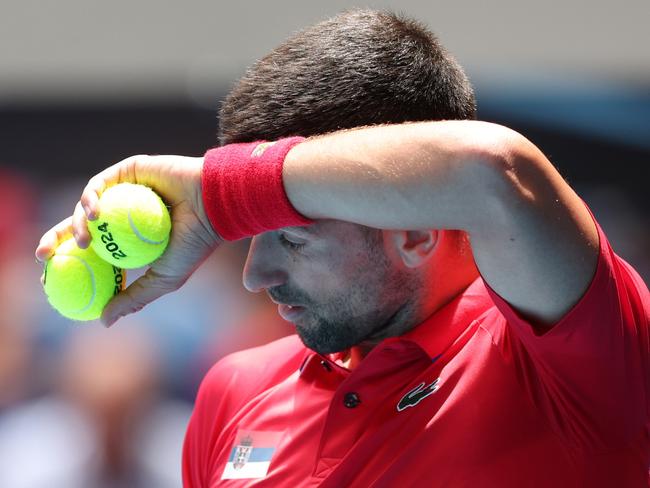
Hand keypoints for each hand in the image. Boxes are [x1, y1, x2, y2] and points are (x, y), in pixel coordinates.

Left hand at [35, 154, 222, 325]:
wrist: (214, 208)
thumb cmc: (195, 244)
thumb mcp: (163, 280)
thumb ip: (133, 297)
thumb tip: (103, 322)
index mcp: (130, 239)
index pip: (91, 250)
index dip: (67, 260)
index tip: (49, 275)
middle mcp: (124, 214)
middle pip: (80, 225)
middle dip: (54, 239)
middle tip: (41, 255)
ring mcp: (126, 192)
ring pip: (87, 206)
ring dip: (76, 223)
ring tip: (84, 239)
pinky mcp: (128, 171)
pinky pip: (101, 184)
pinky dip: (91, 198)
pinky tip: (95, 214)